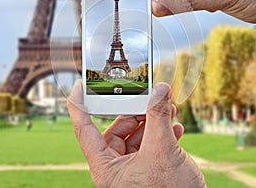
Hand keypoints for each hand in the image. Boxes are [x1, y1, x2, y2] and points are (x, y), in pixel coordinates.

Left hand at [67, 81, 205, 187]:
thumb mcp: (162, 149)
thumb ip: (159, 116)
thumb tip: (160, 90)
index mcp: (105, 167)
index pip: (84, 129)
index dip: (80, 105)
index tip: (82, 86)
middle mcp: (114, 168)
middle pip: (117, 129)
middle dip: (136, 112)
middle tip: (149, 98)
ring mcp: (130, 169)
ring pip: (135, 136)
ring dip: (152, 122)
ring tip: (168, 110)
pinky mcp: (145, 169)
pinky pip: (148, 145)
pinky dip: (160, 133)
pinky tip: (175, 128)